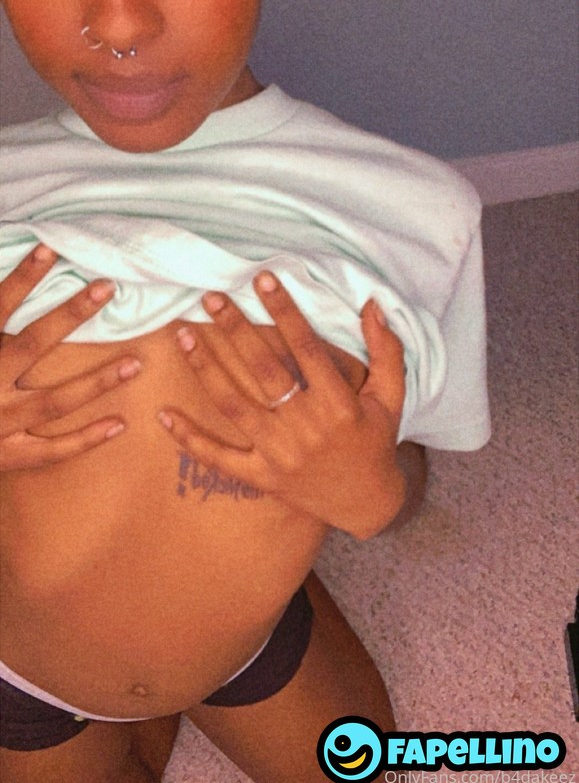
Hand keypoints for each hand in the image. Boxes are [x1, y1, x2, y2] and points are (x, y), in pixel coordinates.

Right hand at [0, 245, 140, 470]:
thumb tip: (13, 271)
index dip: (21, 279)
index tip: (49, 249)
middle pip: (31, 345)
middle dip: (69, 315)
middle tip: (106, 288)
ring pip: (54, 402)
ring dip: (96, 383)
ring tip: (135, 363)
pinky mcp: (9, 456)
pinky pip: (52, 450)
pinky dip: (85, 439)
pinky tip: (119, 424)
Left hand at [159, 273, 405, 538]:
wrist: (365, 503)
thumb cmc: (375, 440)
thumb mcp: (390, 397)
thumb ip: (386, 350)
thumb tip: (372, 304)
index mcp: (338, 405)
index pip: (305, 348)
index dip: (285, 310)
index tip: (263, 279)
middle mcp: (306, 428)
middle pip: (264, 370)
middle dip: (236, 330)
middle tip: (212, 298)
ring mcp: (279, 454)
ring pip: (234, 405)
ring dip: (206, 369)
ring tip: (183, 335)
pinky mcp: (261, 476)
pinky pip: (218, 457)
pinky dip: (190, 438)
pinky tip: (162, 413)